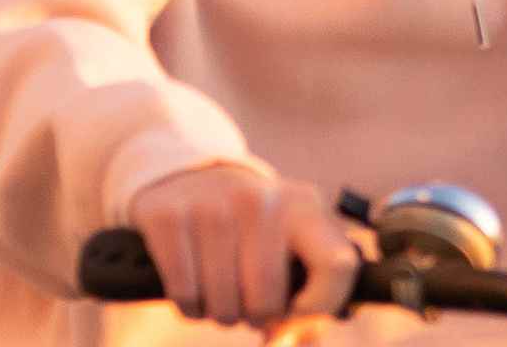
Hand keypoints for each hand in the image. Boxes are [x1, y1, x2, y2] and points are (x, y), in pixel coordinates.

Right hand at [129, 163, 358, 330]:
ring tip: (221, 283)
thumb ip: (308, 304)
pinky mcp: (169, 217)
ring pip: (224, 307)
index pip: (338, 265)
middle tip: (247, 293)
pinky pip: (186, 297)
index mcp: (303, 205)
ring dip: (221, 312)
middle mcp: (260, 200)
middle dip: (255, 315)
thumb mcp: (290, 246)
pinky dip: (190, 306)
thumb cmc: (253, 230)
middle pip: (267, 302)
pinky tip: (194, 281)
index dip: (319, 306)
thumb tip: (281, 344)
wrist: (191, 176)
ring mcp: (212, 206)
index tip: (296, 310)